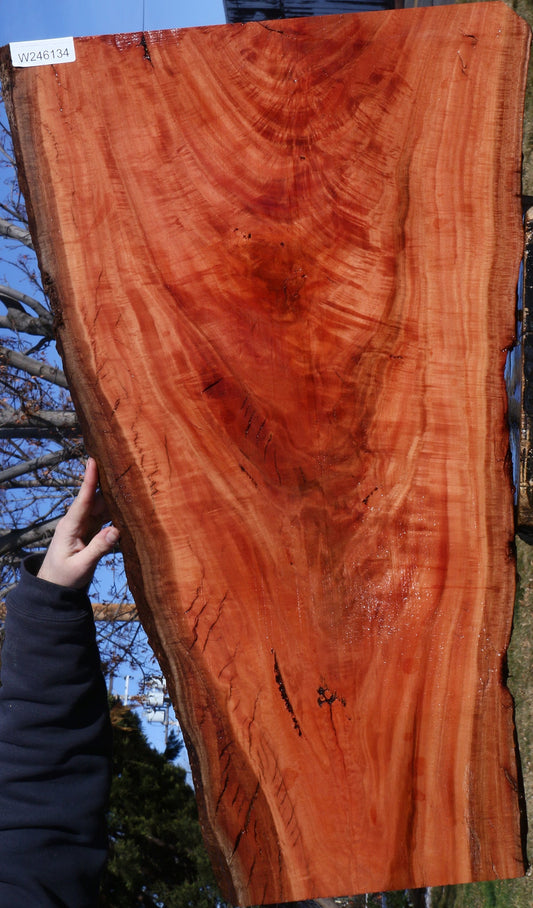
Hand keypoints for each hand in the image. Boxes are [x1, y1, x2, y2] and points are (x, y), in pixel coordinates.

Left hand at [37, 457, 119, 588]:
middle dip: (107, 484)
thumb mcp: (81, 566)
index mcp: (70, 527)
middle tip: (123, 468)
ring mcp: (82, 525)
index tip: (93, 461)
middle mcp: (76, 522)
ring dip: (114, 497)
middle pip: (95, 499)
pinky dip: (115, 510)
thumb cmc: (64, 577)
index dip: (89, 480)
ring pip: (100, 506)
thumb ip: (98, 549)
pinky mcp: (89, 531)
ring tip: (129, 483)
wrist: (53, 586)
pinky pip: (104, 517)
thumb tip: (116, 531)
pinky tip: (127, 504)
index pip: (82, 500)